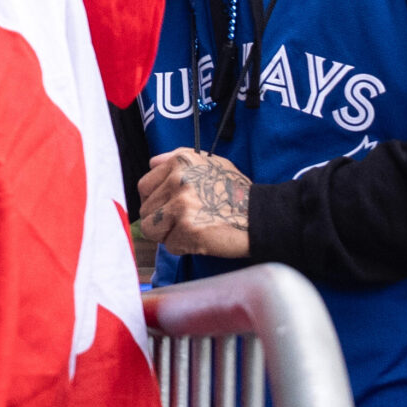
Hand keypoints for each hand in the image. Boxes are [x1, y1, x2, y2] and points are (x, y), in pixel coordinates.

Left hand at [137, 148, 252, 258]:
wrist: (262, 216)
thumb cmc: (235, 192)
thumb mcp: (210, 163)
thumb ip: (177, 159)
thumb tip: (151, 163)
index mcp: (181, 162)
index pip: (144, 186)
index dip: (154, 201)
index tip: (168, 207)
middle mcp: (179, 180)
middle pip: (145, 209)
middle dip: (161, 220)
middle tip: (184, 221)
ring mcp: (182, 205)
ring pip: (151, 229)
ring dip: (168, 234)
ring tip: (190, 230)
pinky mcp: (188, 229)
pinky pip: (169, 245)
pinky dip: (183, 247)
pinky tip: (201, 239)